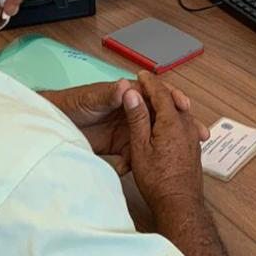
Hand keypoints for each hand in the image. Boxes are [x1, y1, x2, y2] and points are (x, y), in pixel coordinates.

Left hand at [43, 78, 193, 173]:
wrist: (56, 125)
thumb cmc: (73, 103)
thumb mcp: (93, 97)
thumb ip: (110, 94)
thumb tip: (126, 85)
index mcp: (130, 94)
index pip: (157, 94)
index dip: (173, 98)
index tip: (185, 106)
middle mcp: (133, 111)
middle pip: (162, 117)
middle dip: (181, 126)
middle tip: (199, 135)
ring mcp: (128, 129)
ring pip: (152, 138)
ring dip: (162, 149)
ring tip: (176, 159)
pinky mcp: (120, 146)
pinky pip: (134, 155)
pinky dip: (133, 164)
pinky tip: (128, 170)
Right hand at [124, 72, 209, 210]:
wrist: (180, 204)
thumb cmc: (158, 180)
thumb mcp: (140, 147)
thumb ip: (137, 118)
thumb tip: (132, 93)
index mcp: (172, 121)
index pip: (160, 93)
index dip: (148, 82)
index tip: (139, 75)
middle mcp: (187, 125)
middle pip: (172, 100)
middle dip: (158, 91)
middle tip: (145, 84)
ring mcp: (193, 136)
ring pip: (179, 112)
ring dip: (166, 104)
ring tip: (153, 101)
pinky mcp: (194, 147)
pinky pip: (184, 124)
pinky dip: (172, 118)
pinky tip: (166, 124)